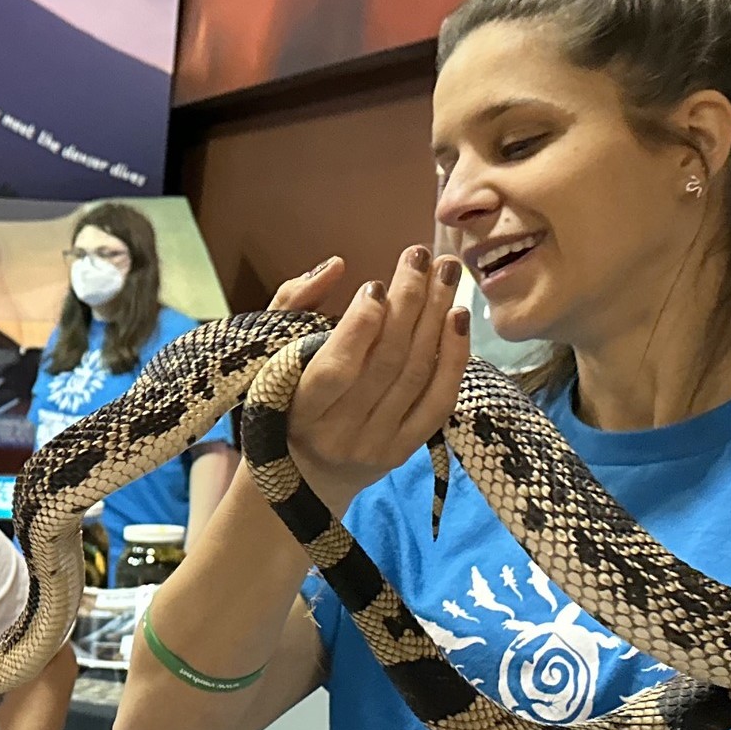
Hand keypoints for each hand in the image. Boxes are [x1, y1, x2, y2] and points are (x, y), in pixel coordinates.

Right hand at [276, 246, 470, 513]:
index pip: (337, 368)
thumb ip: (294, 302)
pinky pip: (438, 403)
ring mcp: (375, 445)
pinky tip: (459, 318)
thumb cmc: (284, 397)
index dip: (363, 324)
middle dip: (410, 301)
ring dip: (437, 317)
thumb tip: (337, 265)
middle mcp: (339, 433)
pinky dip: (454, 358)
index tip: (377, 285)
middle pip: (387, 361)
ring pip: (416, 375)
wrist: (303, 472)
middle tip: (424, 257)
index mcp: (299, 407)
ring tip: (447, 273)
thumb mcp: (271, 349)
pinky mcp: (403, 451)